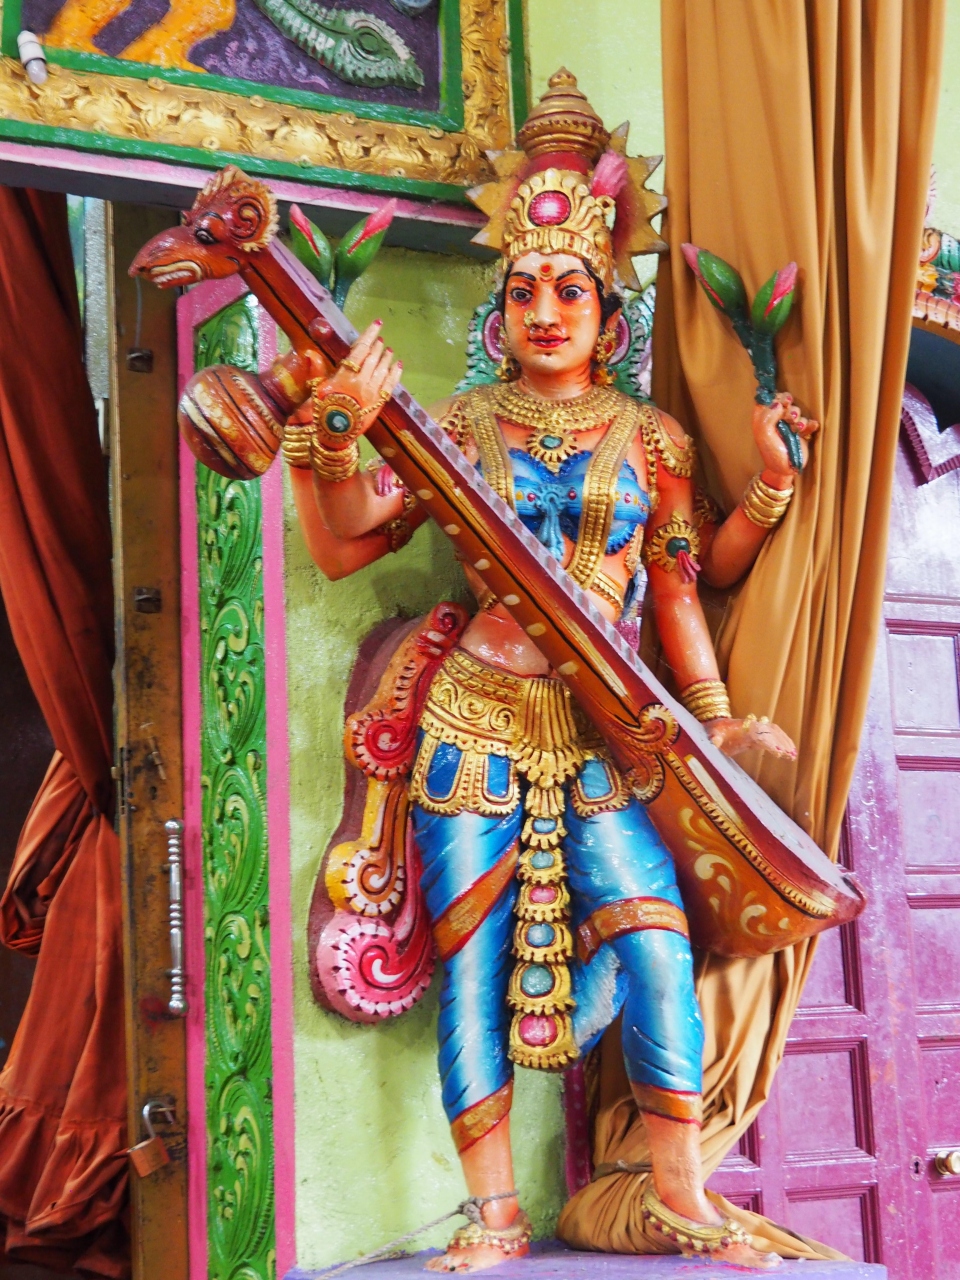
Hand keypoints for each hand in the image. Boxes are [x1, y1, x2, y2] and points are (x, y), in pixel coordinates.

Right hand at [312, 319, 402, 440]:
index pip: (361, 349)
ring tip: (388, 350)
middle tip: (380, 339)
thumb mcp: (316, 390)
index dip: (369, 335)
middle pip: (373, 358)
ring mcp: (373, 393)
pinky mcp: (379, 403)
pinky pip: (391, 385)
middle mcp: (362, 382)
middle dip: (377, 346)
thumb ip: (316, 371)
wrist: (335, 436)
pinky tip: (397, 365)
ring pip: (383, 370)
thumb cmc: (322, 412)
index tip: (377, 324)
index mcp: (345, 375)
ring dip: (386, 358)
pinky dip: (395, 373)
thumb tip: (311, 354)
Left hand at [706, 715, 796, 760]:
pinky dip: (782, 744)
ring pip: (774, 733)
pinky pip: (772, 738)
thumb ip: (714, 738)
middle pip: (771, 733)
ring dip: (784, 742)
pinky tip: (789, 753)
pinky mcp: (756, 737)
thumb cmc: (713, 730)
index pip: (760, 734)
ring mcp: (755, 731)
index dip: (769, 742)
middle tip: (790, 755)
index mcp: (743, 727)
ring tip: (793, 755)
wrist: (714, 726)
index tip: (778, 752)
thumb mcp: (711, 734)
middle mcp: (752, 727)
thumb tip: (713, 743)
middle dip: (781, 743)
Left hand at [752, 393, 818, 479]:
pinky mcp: (801, 431)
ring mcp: (789, 424)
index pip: (766, 399)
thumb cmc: (772, 453)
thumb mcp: (764, 435)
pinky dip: (808, 424)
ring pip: (796, 410)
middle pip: (783, 400)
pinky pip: (808, 421)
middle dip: (788, 405)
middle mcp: (775, 419)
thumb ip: (767, 417)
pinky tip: (805, 430)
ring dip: (797, 417)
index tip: (778, 402)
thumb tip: (777, 403)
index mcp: (763, 419)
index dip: (773, 397)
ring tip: (796, 428)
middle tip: (788, 414)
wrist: (786, 469)